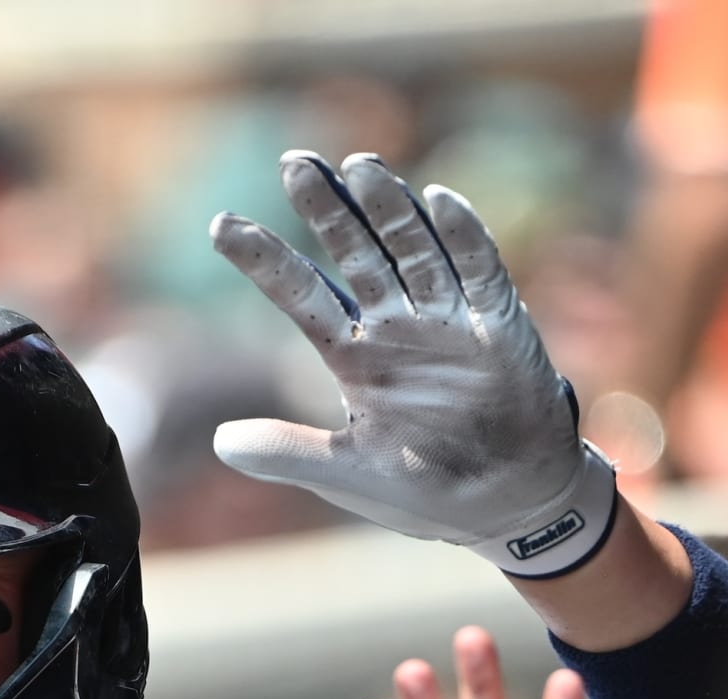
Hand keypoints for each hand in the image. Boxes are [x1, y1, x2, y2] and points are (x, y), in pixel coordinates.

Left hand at [211, 152, 618, 576]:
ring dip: (389, 209)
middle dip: (327, 209)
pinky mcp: (499, 325)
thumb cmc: (427, 490)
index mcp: (356, 358)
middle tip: (293, 163)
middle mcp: (398, 326)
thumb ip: (290, 455)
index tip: (219, 226)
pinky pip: (480, 272)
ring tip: (360, 166)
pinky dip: (463, 237)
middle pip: (356, 254)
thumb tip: (219, 443)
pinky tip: (439, 200)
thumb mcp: (349, 475)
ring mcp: (449, 320)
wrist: (508, 506)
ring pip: (414, 250)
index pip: (302, 295)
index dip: (265, 260)